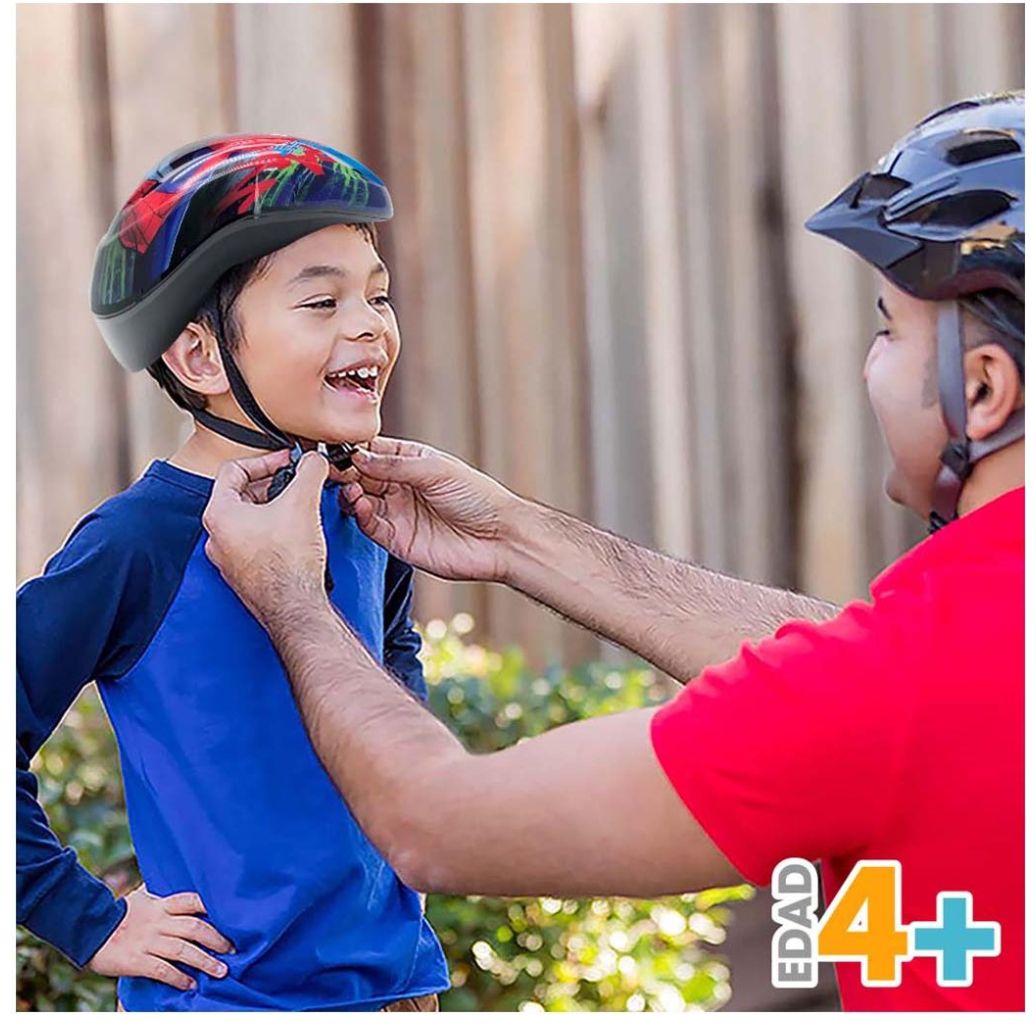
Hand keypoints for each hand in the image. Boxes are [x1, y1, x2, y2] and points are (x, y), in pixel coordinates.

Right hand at [87, 885, 233, 991]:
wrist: (87, 930)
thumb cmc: (118, 914)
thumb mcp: (140, 898)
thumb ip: (160, 894)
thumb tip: (173, 878)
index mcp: (161, 905)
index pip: (192, 900)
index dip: (213, 905)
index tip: (232, 914)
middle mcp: (158, 922)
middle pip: (195, 927)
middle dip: (217, 939)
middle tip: (233, 950)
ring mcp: (148, 941)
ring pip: (183, 951)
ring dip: (205, 962)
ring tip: (221, 971)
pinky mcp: (136, 961)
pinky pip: (162, 970)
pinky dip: (178, 977)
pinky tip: (190, 984)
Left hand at [202, 449, 329, 622]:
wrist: (294, 606)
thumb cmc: (288, 563)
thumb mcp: (303, 502)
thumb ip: (309, 471)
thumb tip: (314, 460)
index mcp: (219, 514)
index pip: (234, 470)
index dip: (264, 460)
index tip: (285, 462)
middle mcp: (217, 537)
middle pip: (242, 495)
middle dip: (272, 485)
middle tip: (296, 483)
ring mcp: (229, 558)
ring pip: (249, 520)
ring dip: (274, 509)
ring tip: (299, 508)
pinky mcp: (244, 575)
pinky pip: (255, 543)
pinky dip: (274, 532)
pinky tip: (296, 535)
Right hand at [334, 437, 521, 582]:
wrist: (499, 538)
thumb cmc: (478, 497)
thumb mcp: (436, 471)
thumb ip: (395, 465)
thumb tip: (359, 457)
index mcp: (412, 463)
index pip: (373, 452)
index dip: (354, 450)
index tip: (336, 448)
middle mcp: (401, 487)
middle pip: (361, 476)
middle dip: (344, 471)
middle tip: (330, 469)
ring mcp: (398, 513)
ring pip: (360, 501)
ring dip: (350, 494)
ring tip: (349, 489)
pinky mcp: (397, 540)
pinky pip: (370, 526)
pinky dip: (360, 515)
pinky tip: (361, 506)